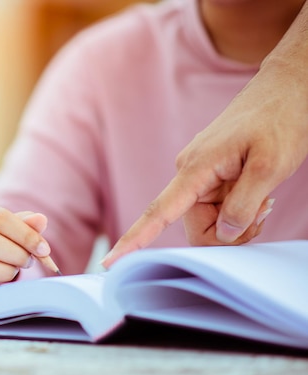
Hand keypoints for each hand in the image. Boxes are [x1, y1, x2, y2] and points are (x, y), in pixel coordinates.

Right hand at [102, 56, 307, 267]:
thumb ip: (243, 205)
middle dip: (228, 234)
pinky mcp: (212, 176)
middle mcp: (190, 174)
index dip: (134, 240)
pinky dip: (239, 213)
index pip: (158, 213)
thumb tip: (224, 234)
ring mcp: (200, 175)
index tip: (110, 262)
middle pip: (196, 227)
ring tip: (265, 199)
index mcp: (194, 169)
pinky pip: (218, 210)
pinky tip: (259, 196)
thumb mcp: (270, 165)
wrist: (288, 88)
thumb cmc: (280, 117)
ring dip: (238, 222)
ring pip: (210, 222)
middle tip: (263, 214)